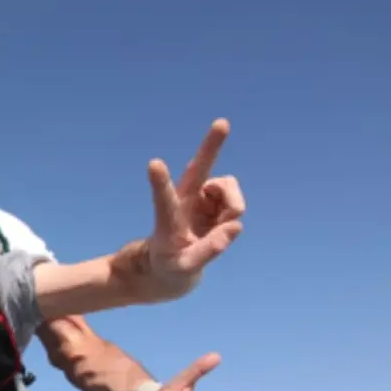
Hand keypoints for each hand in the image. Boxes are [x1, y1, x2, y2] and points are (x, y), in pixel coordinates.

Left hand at [143, 119, 243, 298]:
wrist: (172, 264)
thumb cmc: (171, 266)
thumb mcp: (183, 268)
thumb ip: (208, 251)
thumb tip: (235, 226)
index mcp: (169, 217)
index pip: (164, 200)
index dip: (161, 183)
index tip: (154, 164)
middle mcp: (186, 199)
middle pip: (200, 168)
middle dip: (211, 147)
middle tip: (222, 122)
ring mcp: (202, 196)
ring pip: (229, 188)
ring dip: (232, 207)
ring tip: (218, 226)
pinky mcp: (216, 199)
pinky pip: (236, 201)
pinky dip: (234, 213)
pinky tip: (220, 224)